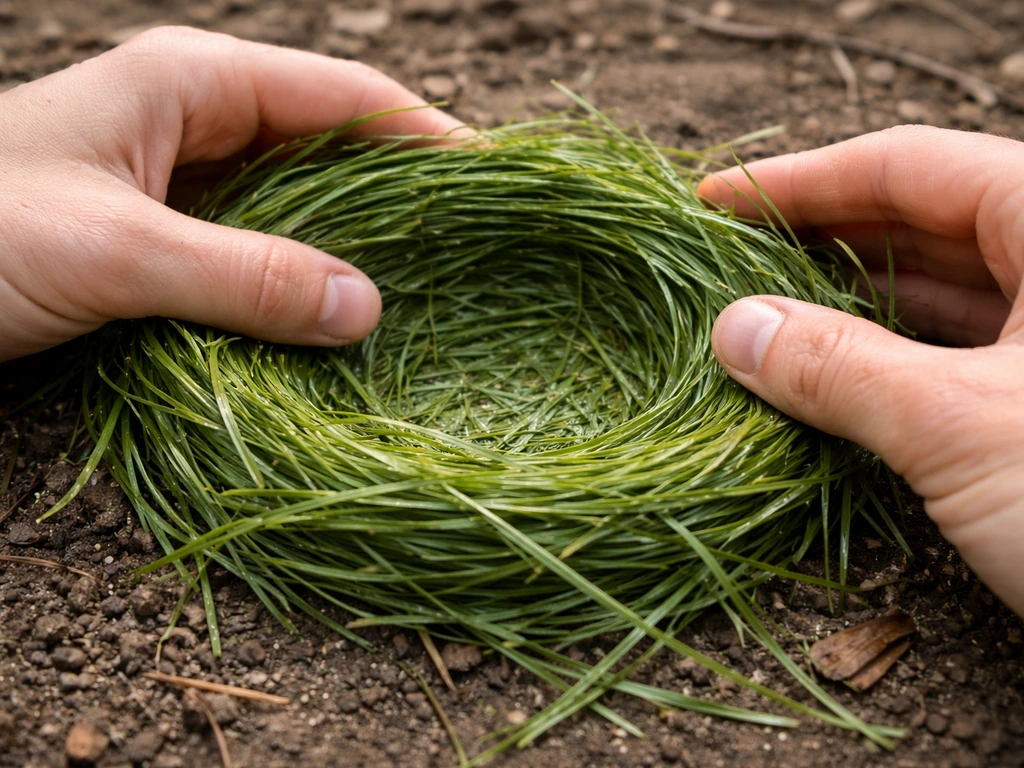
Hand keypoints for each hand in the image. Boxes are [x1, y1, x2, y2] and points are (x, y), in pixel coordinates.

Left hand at [0, 26, 463, 361]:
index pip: (347, 97)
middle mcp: (199, 124)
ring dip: (355, 250)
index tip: (497, 188)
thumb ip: (243, 278)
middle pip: (336, 151)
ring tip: (427, 298)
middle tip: (476, 257)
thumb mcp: (114, 252)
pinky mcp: (169, 240)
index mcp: (194, 84)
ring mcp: (186, 184)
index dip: (430, 136)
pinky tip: (336, 324)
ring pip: (302, 209)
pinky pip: (261, 254)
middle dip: (405, 199)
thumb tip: (366, 309)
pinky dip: (302, 284)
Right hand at [699, 125, 1023, 614]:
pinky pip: (951, 354)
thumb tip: (735, 330)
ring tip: (757, 317)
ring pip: (936, 293)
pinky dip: (881, 359)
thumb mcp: (962, 429)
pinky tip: (819, 371)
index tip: (717, 199)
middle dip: (817, 240)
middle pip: (921, 222)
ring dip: (843, 304)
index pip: (914, 167)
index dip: (802, 180)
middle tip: (725, 260)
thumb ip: (840, 369)